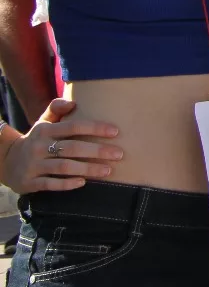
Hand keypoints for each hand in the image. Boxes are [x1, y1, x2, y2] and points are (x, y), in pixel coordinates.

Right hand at [1, 99, 121, 193]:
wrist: (7, 161)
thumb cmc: (37, 140)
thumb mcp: (43, 122)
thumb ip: (56, 109)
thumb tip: (73, 102)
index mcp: (45, 130)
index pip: (73, 126)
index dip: (95, 128)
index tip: (116, 131)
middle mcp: (39, 147)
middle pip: (72, 148)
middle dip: (98, 151)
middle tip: (119, 154)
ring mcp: (33, 165)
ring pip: (64, 167)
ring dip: (88, 168)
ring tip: (108, 170)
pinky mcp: (29, 182)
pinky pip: (50, 184)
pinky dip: (67, 184)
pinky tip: (83, 183)